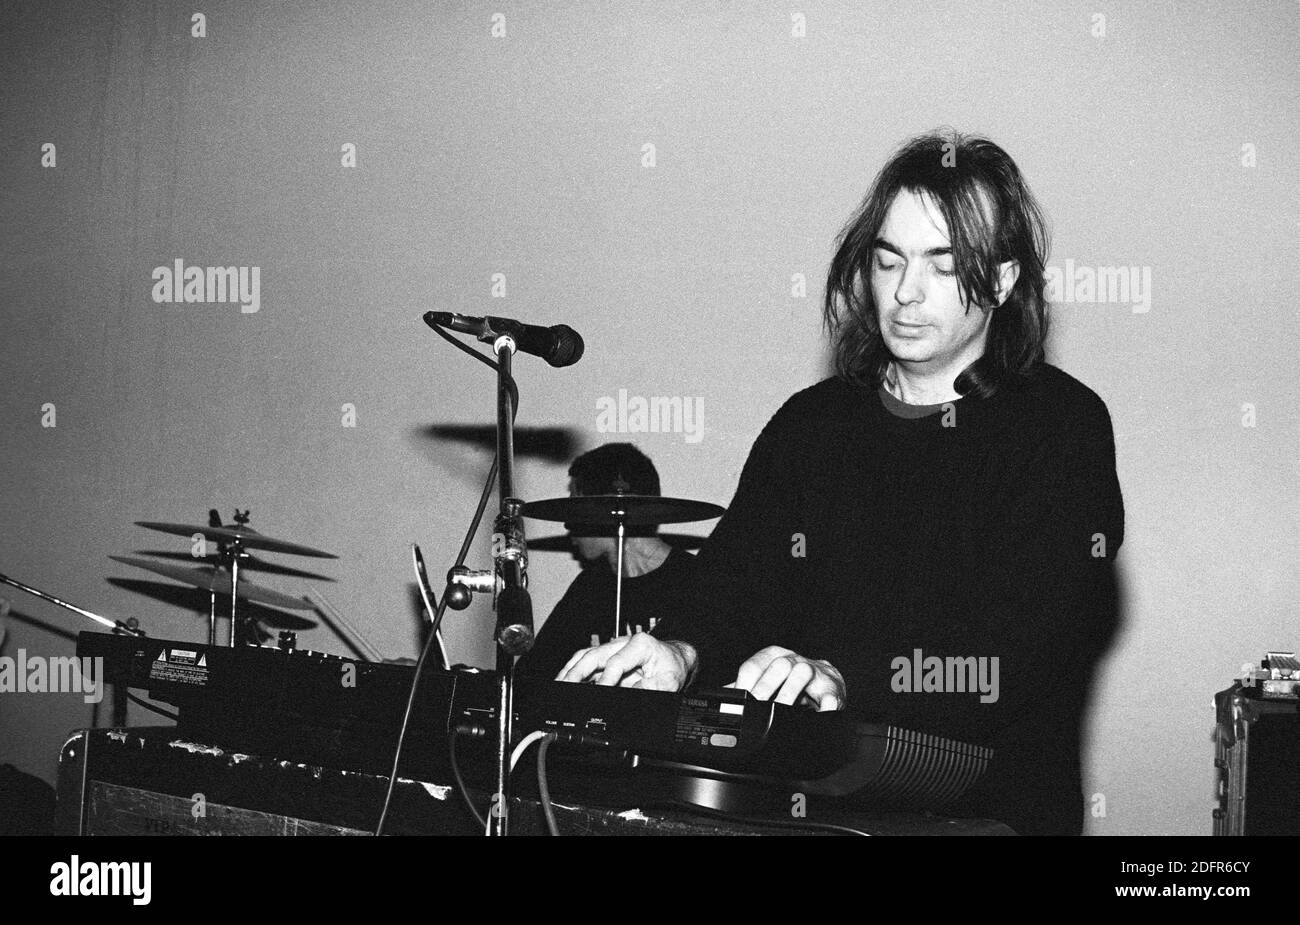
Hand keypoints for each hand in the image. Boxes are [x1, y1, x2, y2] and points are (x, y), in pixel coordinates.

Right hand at [557, 632, 695, 691]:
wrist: (674, 658)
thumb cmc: (671, 667)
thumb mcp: (670, 680)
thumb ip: (654, 688)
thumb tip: (635, 692)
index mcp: (640, 645)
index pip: (616, 663)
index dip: (606, 681)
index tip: (599, 693)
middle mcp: (623, 643)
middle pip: (594, 655)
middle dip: (578, 672)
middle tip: (566, 687)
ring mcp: (613, 648)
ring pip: (586, 655)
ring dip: (570, 670)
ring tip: (559, 684)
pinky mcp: (607, 656)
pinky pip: (586, 660)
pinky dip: (573, 669)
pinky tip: (564, 679)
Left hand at [729, 646, 844, 710]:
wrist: (826, 682)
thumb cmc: (789, 681)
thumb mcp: (765, 679)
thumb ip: (744, 688)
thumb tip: (720, 698)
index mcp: (771, 657)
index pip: (754, 665)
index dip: (745, 684)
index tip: (739, 702)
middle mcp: (792, 659)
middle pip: (778, 666)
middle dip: (766, 687)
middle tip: (758, 708)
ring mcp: (813, 670)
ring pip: (803, 672)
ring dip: (791, 692)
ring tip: (782, 711)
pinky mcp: (832, 687)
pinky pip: (830, 693)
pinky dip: (826, 704)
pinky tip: (820, 712)